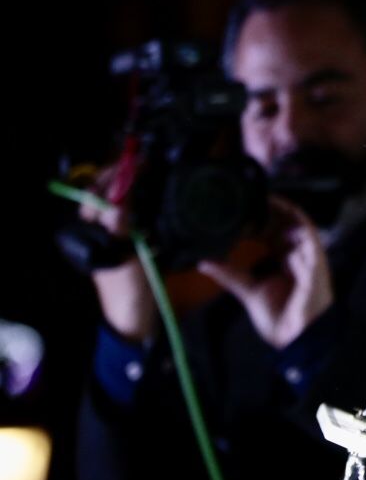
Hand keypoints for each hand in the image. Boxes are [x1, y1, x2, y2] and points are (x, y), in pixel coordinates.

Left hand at [83, 162, 155, 343]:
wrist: (135, 318)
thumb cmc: (127, 288)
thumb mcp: (124, 256)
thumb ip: (119, 229)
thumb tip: (118, 202)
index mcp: (90, 233)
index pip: (96, 194)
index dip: (113, 176)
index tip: (136, 162)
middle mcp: (99, 232)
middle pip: (109, 197)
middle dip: (125, 179)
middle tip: (150, 164)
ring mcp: (116, 238)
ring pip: (123, 206)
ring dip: (136, 190)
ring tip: (157, 176)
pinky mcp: (133, 246)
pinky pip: (137, 218)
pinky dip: (146, 206)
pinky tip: (162, 200)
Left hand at [198, 196, 334, 350]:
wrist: (297, 336)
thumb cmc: (280, 317)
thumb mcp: (249, 291)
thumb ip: (230, 275)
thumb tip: (204, 263)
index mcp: (283, 262)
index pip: (273, 233)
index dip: (261, 219)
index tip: (244, 206)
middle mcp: (296, 256)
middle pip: (285, 225)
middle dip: (271, 210)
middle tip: (252, 194)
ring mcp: (307, 256)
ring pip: (297, 225)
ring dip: (284, 210)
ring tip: (267, 196)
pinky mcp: (316, 259)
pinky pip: (309, 234)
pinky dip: (299, 220)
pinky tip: (287, 209)